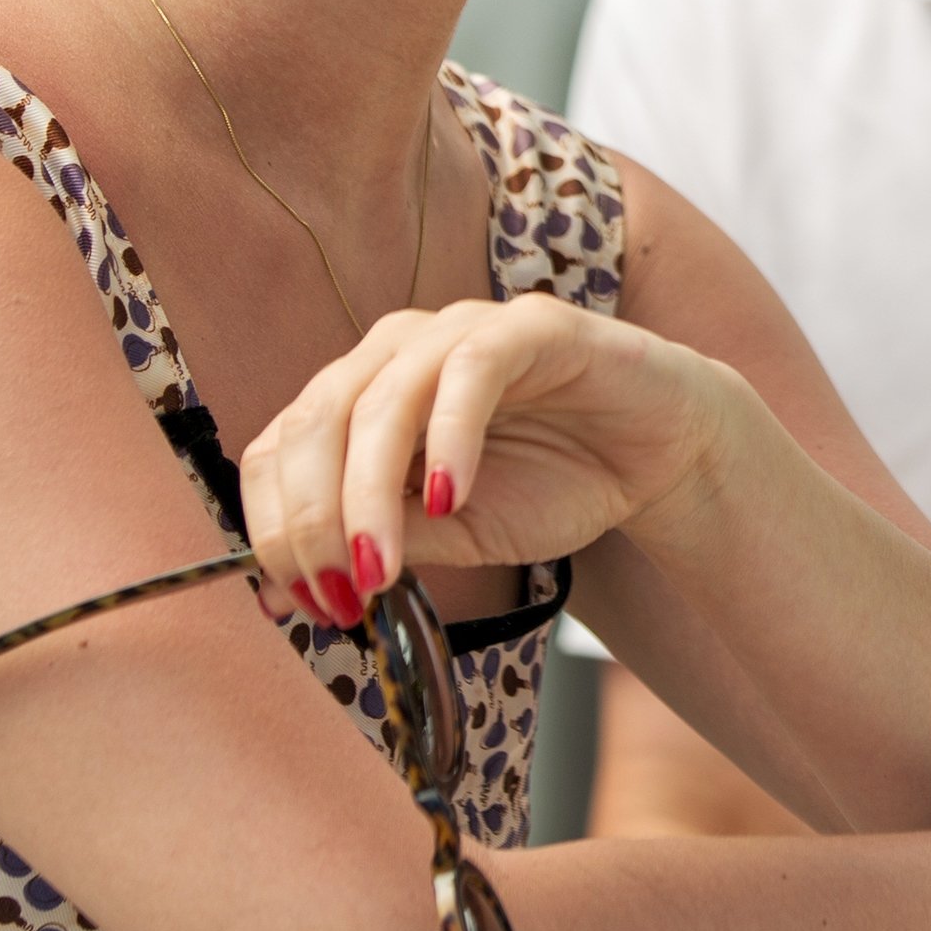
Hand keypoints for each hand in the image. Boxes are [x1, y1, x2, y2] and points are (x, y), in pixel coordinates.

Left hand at [238, 293, 744, 620]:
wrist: (659, 456)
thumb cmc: (553, 482)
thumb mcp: (452, 533)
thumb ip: (380, 541)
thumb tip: (290, 587)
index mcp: (362, 397)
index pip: (280, 448)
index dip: (272, 526)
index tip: (291, 603)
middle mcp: (397, 352)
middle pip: (315, 423)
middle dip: (310, 519)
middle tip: (334, 595)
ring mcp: (461, 331)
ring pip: (380, 400)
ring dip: (366, 495)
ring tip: (380, 571)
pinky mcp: (531, 326)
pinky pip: (470, 372)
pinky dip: (449, 439)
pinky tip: (451, 499)